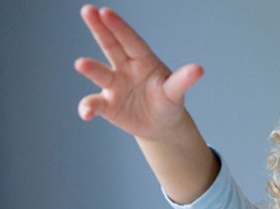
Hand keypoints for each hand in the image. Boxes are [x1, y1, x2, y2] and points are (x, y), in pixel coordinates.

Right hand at [75, 5, 202, 139]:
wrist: (160, 125)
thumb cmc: (168, 101)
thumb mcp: (175, 92)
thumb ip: (183, 80)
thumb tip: (198, 69)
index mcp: (143, 60)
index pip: (130, 40)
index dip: (119, 27)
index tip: (105, 11)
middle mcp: (125, 68)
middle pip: (111, 45)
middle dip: (99, 29)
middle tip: (87, 11)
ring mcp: (114, 86)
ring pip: (101, 74)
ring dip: (91, 69)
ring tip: (81, 64)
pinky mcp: (107, 105)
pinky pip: (95, 104)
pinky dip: (88, 108)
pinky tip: (86, 113)